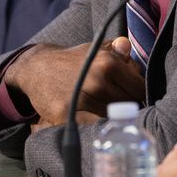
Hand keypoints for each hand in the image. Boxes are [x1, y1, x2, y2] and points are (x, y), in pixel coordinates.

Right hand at [5, 36, 144, 129]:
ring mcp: (83, 99)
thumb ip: (117, 49)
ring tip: (107, 114)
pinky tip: (96, 124)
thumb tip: (128, 47)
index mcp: (109, 63)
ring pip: (114, 119)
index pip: (140, 89)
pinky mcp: (68, 116)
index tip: (133, 97)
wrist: (36, 68)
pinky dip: (97, 129)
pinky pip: (94, 129)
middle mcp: (98, 81)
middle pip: (129, 106)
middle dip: (127, 107)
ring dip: (113, 120)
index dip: (138, 94)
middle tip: (120, 107)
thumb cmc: (72, 60)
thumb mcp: (95, 48)